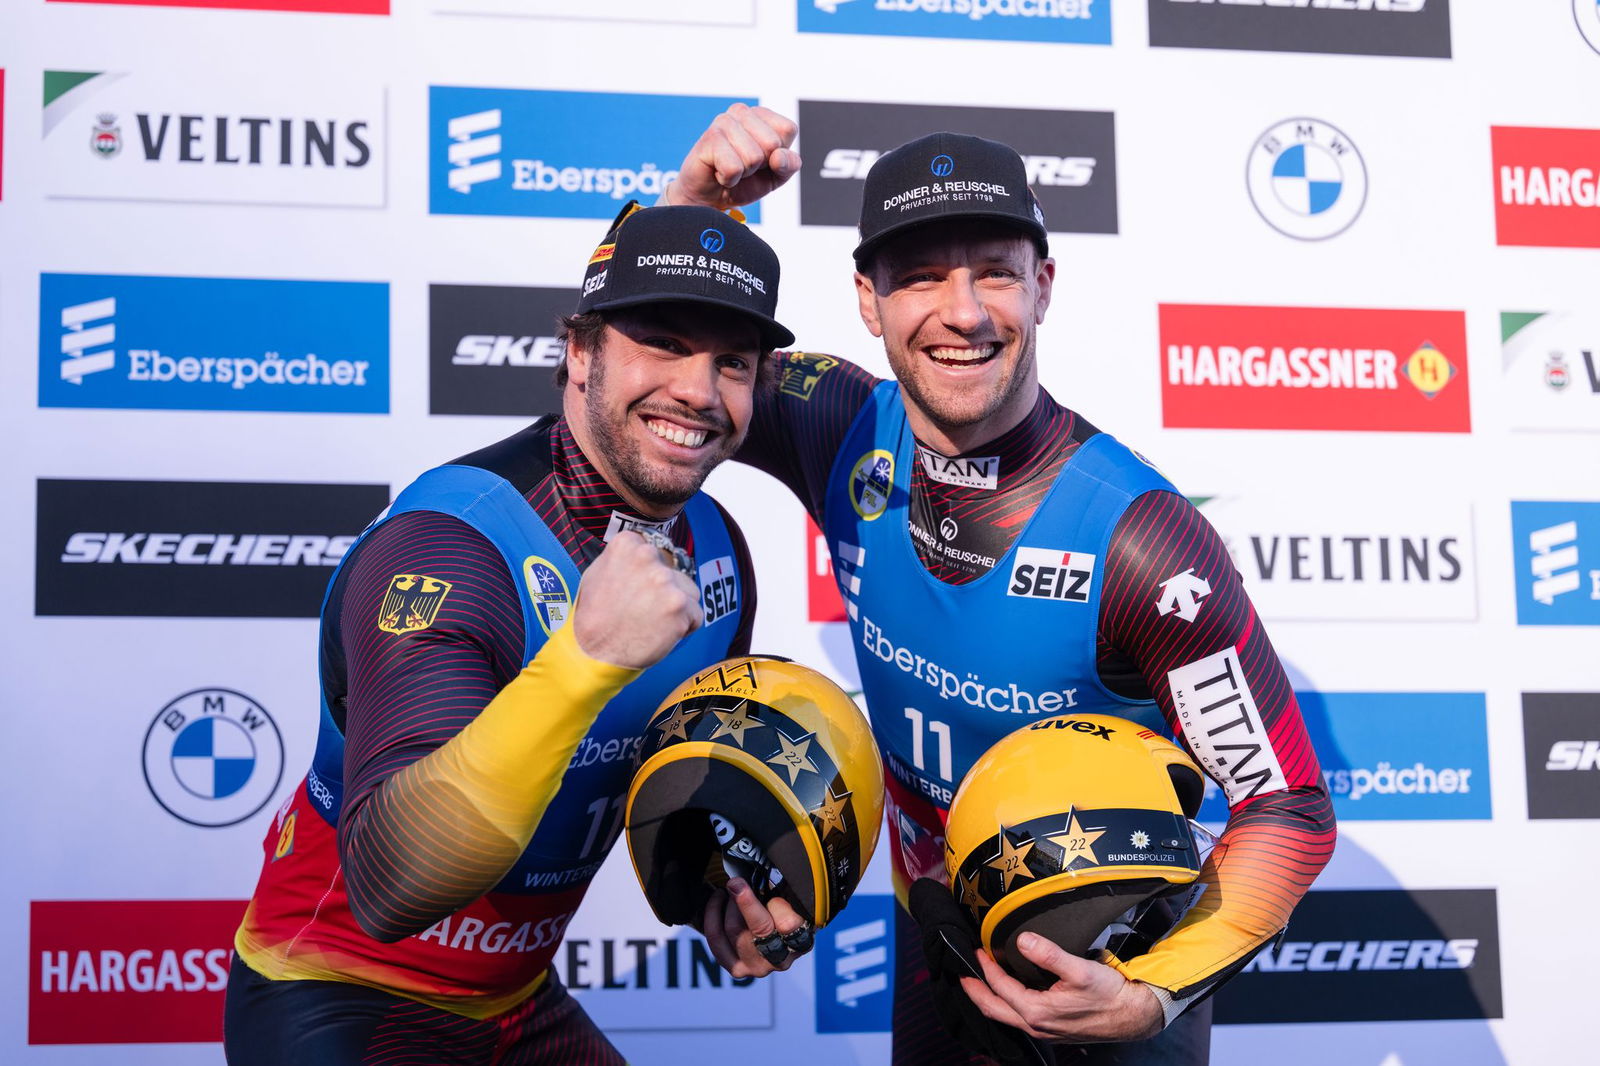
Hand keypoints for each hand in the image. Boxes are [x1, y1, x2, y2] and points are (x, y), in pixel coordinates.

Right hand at [571, 531, 701, 669]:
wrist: (594, 653)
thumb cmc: (594, 616)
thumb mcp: (597, 572)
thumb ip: (623, 557)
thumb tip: (642, 549)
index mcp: (627, 545)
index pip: (656, 552)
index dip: (649, 575)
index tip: (635, 589)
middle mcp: (647, 556)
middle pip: (673, 572)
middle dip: (663, 591)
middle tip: (642, 610)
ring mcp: (665, 580)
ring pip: (689, 591)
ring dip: (677, 607)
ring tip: (651, 622)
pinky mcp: (679, 605)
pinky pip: (695, 615)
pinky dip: (684, 627)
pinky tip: (660, 633)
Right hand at [659, 103, 799, 210]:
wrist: (710, 198)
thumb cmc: (745, 182)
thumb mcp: (776, 176)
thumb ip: (789, 164)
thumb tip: (778, 156)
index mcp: (761, 114)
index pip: (788, 129)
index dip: (779, 154)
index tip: (763, 160)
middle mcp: (742, 112)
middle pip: (772, 144)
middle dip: (761, 164)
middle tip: (744, 165)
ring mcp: (723, 122)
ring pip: (753, 158)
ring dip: (744, 173)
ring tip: (731, 168)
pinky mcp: (709, 139)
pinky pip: (734, 168)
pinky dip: (729, 179)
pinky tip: (719, 172)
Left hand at [699, 877, 811, 977]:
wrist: (772, 932)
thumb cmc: (784, 908)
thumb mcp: (791, 897)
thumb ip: (782, 890)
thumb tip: (759, 875)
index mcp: (802, 941)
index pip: (788, 924)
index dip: (777, 904)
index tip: (767, 886)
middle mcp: (781, 960)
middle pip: (760, 928)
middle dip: (745, 901)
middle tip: (735, 882)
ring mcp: (758, 968)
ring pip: (735, 930)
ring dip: (729, 905)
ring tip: (729, 890)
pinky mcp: (737, 969)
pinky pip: (717, 941)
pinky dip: (713, 916)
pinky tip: (718, 900)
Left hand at [961, 933, 1163, 1043]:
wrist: (1133, 1016)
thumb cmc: (1110, 994)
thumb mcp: (1080, 970)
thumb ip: (1049, 954)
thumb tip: (1022, 940)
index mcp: (1038, 1012)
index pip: (1000, 987)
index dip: (985, 968)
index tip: (976, 950)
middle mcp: (1036, 1026)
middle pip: (993, 1009)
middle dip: (974, 991)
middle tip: (961, 973)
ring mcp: (1043, 1030)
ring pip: (1004, 1016)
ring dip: (988, 998)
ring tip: (977, 982)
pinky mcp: (1051, 1029)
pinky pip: (1017, 1018)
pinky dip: (1004, 1004)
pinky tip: (1006, 993)